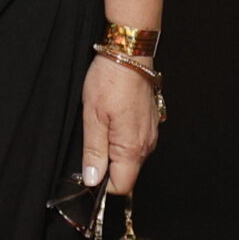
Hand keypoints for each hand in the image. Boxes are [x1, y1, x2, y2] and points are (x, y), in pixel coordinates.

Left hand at [80, 52, 160, 195]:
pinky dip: (122, 137)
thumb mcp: (92, 116)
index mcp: (132, 148)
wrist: (129, 53)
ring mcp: (151, 133)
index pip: (121, 186)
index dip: (102, 182)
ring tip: (101, 122)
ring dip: (113, 149)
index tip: (87, 168)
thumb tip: (93, 180)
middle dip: (106, 164)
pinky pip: (136, 142)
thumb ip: (93, 152)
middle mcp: (147, 145)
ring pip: (130, 157)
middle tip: (91, 137)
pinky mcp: (151, 122)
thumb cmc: (110, 80)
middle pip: (126, 173)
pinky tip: (112, 117)